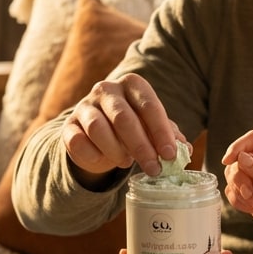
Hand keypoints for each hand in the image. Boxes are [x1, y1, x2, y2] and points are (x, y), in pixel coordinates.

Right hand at [61, 73, 186, 183]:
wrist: (96, 135)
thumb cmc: (131, 128)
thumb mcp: (152, 128)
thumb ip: (168, 136)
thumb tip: (184, 149)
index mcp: (132, 85)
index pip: (149, 105)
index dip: (161, 132)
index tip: (170, 155)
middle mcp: (106, 89)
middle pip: (123, 117)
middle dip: (141, 146)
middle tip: (153, 168)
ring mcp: (84, 106)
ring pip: (97, 128)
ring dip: (116, 151)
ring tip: (126, 163)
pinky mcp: (68, 126)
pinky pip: (78, 141)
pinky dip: (92, 155)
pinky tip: (102, 161)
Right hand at [223, 130, 252, 253]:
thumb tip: (242, 157)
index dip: (239, 146)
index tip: (228, 160)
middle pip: (241, 156)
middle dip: (239, 175)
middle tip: (248, 193)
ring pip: (234, 173)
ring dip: (238, 189)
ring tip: (252, 204)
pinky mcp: (252, 196)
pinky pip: (234, 191)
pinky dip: (237, 199)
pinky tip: (251, 209)